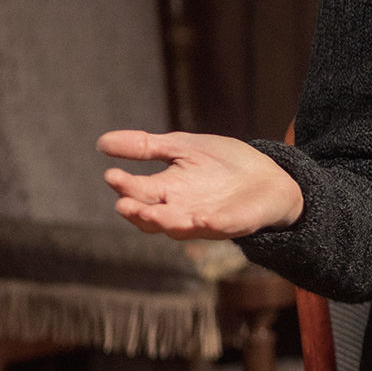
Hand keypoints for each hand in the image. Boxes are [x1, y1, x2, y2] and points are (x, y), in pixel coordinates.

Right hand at [97, 130, 303, 239]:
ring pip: (179, 228)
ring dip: (164, 222)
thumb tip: (101, 142)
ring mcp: (206, 219)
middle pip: (152, 217)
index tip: (111, 174)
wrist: (270, 177)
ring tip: (150, 213)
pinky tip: (202, 220)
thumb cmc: (223, 165)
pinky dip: (210, 225)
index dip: (124, 186)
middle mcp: (181, 210)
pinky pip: (220, 227)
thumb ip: (147, 147)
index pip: (137, 193)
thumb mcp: (183, 147)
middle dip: (137, 211)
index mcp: (167, 191)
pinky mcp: (234, 223)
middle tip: (124, 204)